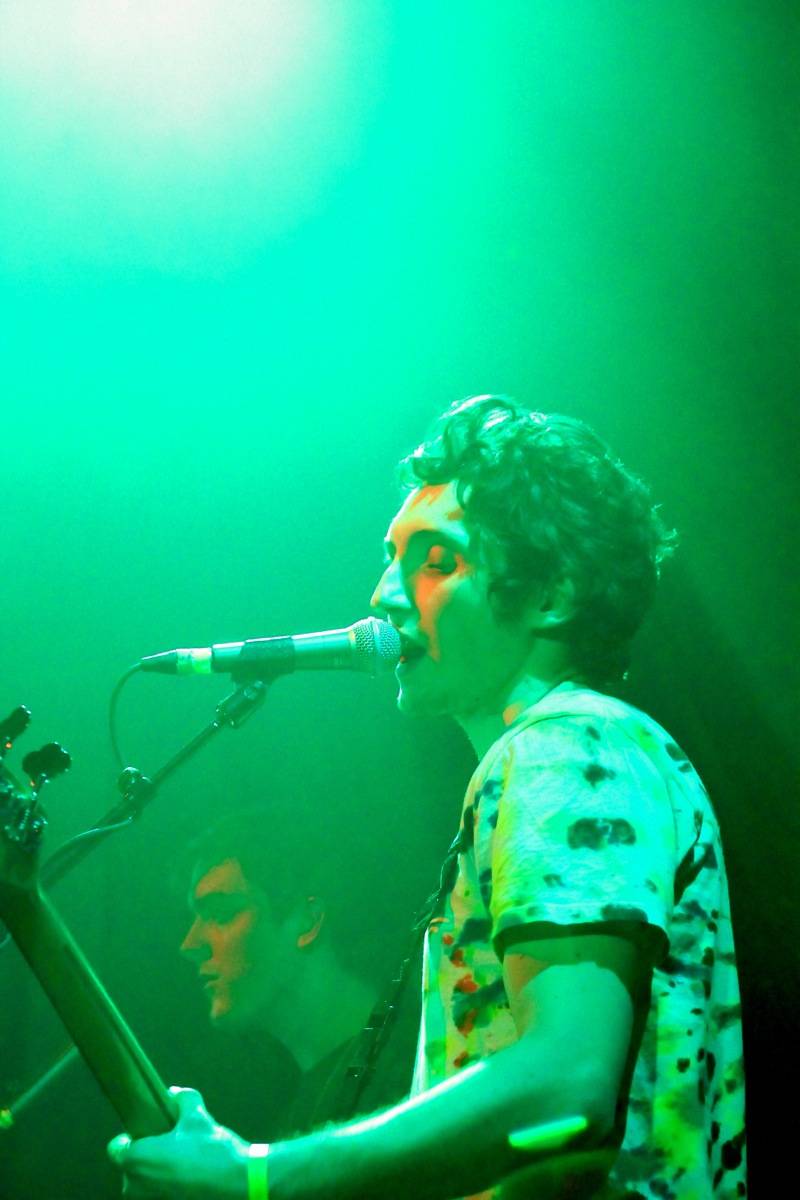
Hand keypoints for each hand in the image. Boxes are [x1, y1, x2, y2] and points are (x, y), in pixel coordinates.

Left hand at [107, 1086, 249, 1197]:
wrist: (238, 1184)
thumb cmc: (212, 1150)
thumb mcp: (197, 1117)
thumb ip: (182, 1099)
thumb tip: (174, 1094)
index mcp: (136, 1160)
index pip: (116, 1148)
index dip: (131, 1137)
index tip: (149, 1131)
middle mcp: (135, 1186)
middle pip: (131, 1167)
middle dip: (146, 1157)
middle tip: (171, 1145)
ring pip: (145, 1183)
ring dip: (157, 1174)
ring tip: (183, 1162)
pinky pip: (159, 1194)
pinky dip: (169, 1187)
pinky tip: (189, 1178)